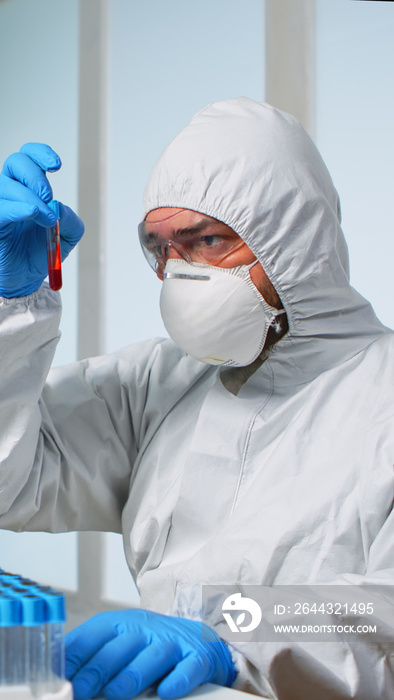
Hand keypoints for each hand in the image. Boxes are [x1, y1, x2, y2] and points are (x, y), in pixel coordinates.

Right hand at [0, 142, 83, 296]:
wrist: (25, 278)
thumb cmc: (40, 252)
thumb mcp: (67, 236)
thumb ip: (70, 221)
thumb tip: (58, 207)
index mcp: (26, 187)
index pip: (27, 156)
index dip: (40, 153)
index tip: (56, 165)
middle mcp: (8, 191)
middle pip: (17, 162)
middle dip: (37, 176)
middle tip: (49, 198)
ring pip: (8, 185)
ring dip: (32, 199)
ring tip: (47, 220)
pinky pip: (1, 209)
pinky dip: (18, 208)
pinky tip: (31, 213)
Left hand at [65, 609, 235, 699]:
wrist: (199, 640)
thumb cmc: (150, 646)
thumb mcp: (121, 642)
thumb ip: (94, 656)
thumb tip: (60, 674)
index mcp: (123, 623)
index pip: (95, 635)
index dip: (76, 657)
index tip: (60, 679)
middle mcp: (147, 629)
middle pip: (120, 647)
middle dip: (97, 670)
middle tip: (79, 691)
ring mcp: (173, 642)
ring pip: (152, 657)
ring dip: (132, 676)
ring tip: (115, 693)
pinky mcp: (197, 658)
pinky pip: (187, 669)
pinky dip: (176, 681)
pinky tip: (165, 692)